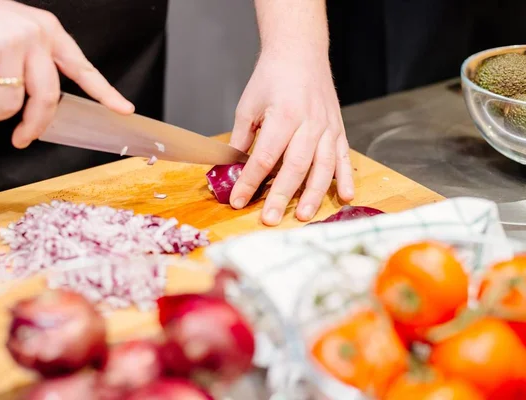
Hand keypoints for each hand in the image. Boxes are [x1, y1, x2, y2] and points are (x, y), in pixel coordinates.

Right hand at [0, 0, 133, 147]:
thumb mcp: (11, 28)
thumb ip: (32, 58)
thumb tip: (42, 101)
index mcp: (46, 31)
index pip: (82, 68)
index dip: (105, 92)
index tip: (124, 110)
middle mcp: (32, 37)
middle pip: (47, 99)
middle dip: (34, 126)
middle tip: (23, 139)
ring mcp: (5, 45)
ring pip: (9, 106)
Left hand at [229, 50, 353, 225]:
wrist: (300, 53)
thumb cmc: (271, 77)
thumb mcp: (248, 105)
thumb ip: (242, 138)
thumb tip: (232, 169)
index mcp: (283, 116)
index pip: (265, 157)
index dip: (250, 181)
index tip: (238, 201)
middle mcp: (309, 123)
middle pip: (295, 166)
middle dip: (281, 195)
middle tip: (271, 218)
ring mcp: (327, 127)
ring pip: (323, 166)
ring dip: (314, 194)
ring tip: (305, 216)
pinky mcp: (338, 129)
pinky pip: (344, 157)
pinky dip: (345, 178)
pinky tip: (344, 197)